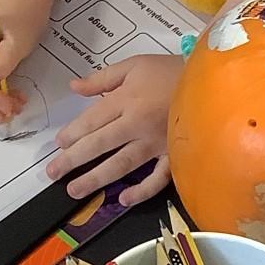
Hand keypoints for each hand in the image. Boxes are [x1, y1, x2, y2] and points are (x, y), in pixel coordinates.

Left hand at [46, 53, 182, 203]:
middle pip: (99, 145)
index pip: (91, 120)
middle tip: (52, 173)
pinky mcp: (173, 155)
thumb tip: (74, 87)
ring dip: (96, 179)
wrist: (212, 82)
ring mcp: (156, 143)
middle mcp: (136, 124)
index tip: (58, 144)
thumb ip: (103, 78)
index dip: (72, 134)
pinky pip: (158, 178)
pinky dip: (142, 191)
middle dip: (72, 160)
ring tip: (75, 190)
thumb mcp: (135, 65)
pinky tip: (123, 200)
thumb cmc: (171, 71)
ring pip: (121, 164)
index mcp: (126, 100)